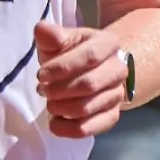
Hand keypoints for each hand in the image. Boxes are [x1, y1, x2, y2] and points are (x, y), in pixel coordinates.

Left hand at [34, 21, 127, 138]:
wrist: (89, 71)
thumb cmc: (70, 53)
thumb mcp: (60, 39)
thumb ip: (51, 35)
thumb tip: (42, 30)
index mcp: (108, 43)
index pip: (90, 56)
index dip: (62, 67)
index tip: (41, 75)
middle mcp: (118, 69)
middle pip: (89, 84)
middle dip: (59, 90)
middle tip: (42, 90)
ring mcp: (117, 95)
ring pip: (88, 108)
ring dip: (62, 108)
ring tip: (48, 104)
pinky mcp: (111, 116)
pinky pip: (91, 128)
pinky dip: (68, 129)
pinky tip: (54, 122)